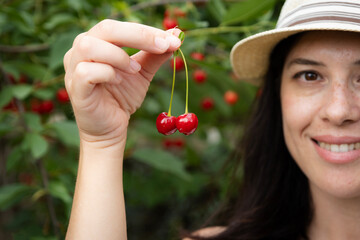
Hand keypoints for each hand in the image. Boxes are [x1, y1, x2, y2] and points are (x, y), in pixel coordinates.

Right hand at [63, 20, 181, 146]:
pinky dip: (107, 73)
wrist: (111, 129)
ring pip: (89, 46)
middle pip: (106, 28)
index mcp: (97, 41)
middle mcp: (80, 50)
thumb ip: (155, 55)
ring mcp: (74, 69)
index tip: (172, 39)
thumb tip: (176, 37)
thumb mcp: (143, 73)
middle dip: (138, 36)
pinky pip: (86, 72)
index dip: (146, 31)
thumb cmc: (122, 97)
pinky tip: (119, 81)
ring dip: (118, 56)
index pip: (119, 26)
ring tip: (135, 70)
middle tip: (163, 47)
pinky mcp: (75, 88)